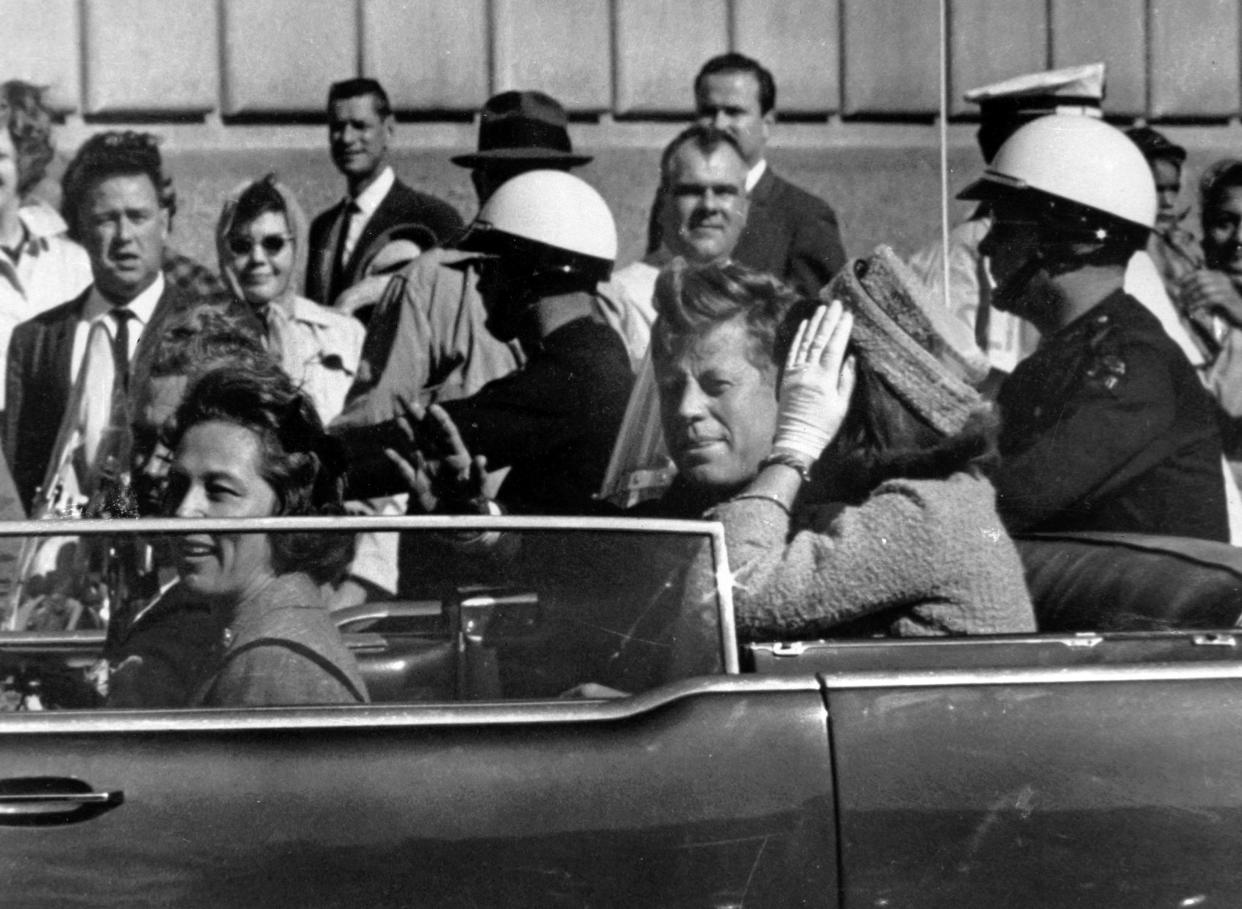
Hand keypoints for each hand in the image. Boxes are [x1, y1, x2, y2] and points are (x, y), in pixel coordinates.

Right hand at [384, 399, 488, 513]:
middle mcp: (440, 458)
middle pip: (428, 435)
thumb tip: (481, 458)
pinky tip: (388, 452)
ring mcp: (427, 469)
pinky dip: (397, 462)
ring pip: (415, 447)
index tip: (433, 408)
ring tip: (399, 419)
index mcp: (457, 456)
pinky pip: (405, 471)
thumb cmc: (474, 500)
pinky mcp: (417, 483)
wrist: (459, 518)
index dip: (441, 420)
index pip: (448, 433)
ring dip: (407, 434)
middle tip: (410, 403)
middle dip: (420, 419)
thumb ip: (480, 474)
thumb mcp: (480, 489)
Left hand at [774, 301, 855, 462]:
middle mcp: (807, 373)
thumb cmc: (823, 426)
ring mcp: (795, 373)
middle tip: (836, 303)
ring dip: (814, 324)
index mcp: (823, 380)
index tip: (848, 314)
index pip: (833, 348)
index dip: (841, 330)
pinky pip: (793, 352)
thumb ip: (846, 380)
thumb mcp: (842, 405)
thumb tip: (851, 357)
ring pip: (805, 343)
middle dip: (829, 320)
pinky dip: (799, 337)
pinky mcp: (786, 377)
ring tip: (822, 308)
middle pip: (819, 341)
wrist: (796, 440)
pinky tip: (805, 325)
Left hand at [1178, 269, 1241, 326]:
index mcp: (1219, 277)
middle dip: (1187, 290)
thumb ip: (1199, 292)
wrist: (1241, 315)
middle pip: (1200, 280)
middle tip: (1180, 300)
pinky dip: (1199, 304)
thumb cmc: (1225, 307)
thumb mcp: (1211, 297)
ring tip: (1186, 306)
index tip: (1177, 285)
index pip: (1199, 273)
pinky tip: (1193, 310)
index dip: (1186, 278)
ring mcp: (1227, 289)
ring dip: (1192, 299)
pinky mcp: (1228, 299)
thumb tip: (1180, 292)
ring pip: (1204, 289)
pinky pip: (1210, 299)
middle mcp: (1224, 280)